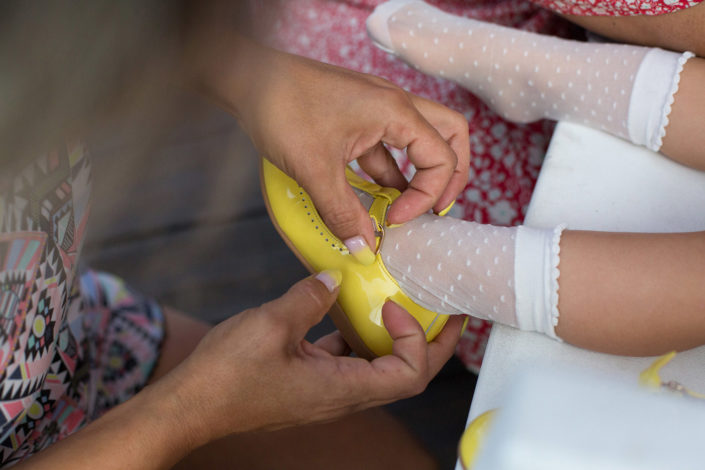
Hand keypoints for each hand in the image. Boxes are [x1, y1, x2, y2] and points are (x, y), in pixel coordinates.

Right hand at [160, 274, 464, 447]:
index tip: (395, 302)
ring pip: (378, 369)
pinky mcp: (309, 384)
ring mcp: (326, 393)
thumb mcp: (271, 324)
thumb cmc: (226, 375)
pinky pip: (348, 362)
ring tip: (399, 303)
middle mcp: (341, 397)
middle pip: (405, 376)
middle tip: (441, 310)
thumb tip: (334, 280)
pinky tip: (345, 309)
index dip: (415, 338)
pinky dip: (358, 337)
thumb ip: (310, 298)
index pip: (409, 374)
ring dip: (394, 339)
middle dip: (428, 343)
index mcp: (341, 390)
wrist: (190, 405)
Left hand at [194, 33, 468, 253]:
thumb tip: (365, 248)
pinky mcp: (359, 116)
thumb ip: (343, 213)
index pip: (441, 158)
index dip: (426, 196)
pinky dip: (387, 172)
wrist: (247, 79)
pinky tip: (372, 197)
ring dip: (415, 176)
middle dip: (449, 175)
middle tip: (435, 207)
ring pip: (420, 141)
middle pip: (450, 136)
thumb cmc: (283, 109)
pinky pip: (388, 145)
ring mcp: (378, 108)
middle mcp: (396, 105)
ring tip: (399, 210)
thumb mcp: (315, 170)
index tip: (394, 219)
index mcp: (396, 112)